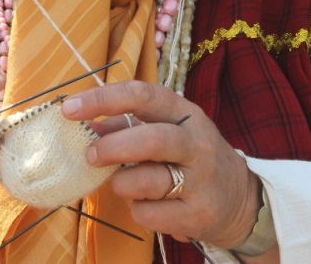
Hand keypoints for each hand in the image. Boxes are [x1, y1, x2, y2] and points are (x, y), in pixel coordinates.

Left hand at [61, 81, 261, 249]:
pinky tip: (147, 204)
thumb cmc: (190, 158)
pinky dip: (137, 210)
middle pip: (152, 139)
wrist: (240, 200)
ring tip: (122, 183)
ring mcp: (201, 180)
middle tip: (90, 156)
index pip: (143, 95)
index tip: (70, 108)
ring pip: (148, 181)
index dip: (104, 99)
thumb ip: (127, 125)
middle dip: (113, 147)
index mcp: (185, 113)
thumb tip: (85, 123)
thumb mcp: (166, 131)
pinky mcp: (198, 214)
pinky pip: (150, 213)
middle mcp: (197, 143)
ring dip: (122, 184)